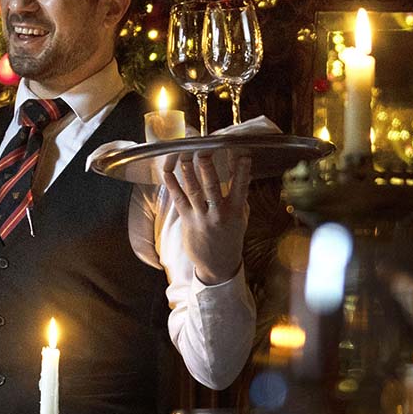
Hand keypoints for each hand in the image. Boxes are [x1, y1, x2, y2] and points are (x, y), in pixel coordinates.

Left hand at [162, 153, 251, 284]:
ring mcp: (201, 217)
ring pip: (193, 189)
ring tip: (184, 153)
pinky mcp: (187, 220)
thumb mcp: (242, 217)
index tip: (242, 154)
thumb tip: (244, 172)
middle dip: (206, 166)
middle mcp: (218, 213)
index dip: (241, 170)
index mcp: (235, 211)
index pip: (240, 186)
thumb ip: (241, 195)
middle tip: (203, 148)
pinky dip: (172, 183)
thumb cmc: (230, 238)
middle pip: (211, 185)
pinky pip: (178, 198)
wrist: (217, 265)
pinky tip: (168, 170)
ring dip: (187, 170)